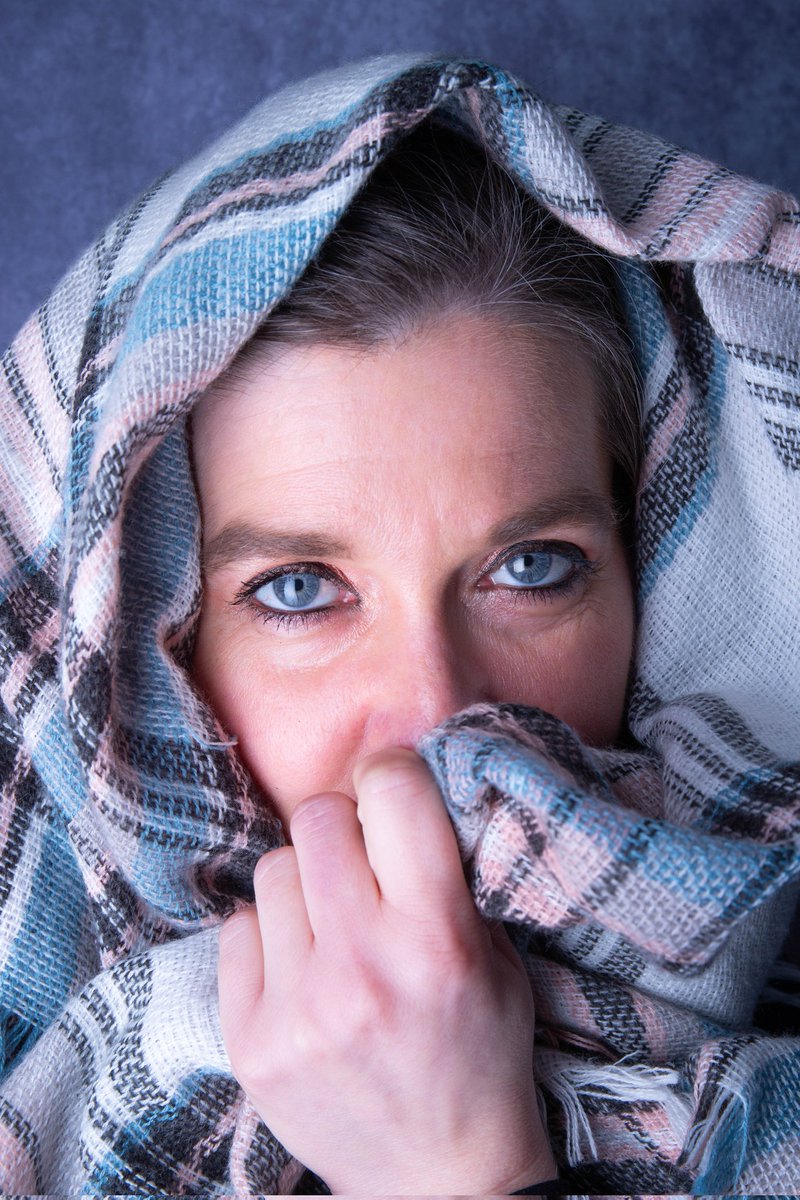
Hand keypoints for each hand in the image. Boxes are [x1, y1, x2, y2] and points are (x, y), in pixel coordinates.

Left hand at [218, 747, 555, 1194]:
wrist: (440, 1178)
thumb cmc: (479, 1054)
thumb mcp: (497, 956)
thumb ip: (449, 872)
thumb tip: (395, 787)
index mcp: (437, 937)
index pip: (392, 791)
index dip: (391, 773)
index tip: (391, 788)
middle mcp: (362, 966)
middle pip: (316, 817)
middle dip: (343, 825)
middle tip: (362, 860)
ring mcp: (299, 1008)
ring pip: (272, 868)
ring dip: (304, 882)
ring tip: (332, 924)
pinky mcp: (251, 1042)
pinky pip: (237, 928)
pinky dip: (269, 934)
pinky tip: (302, 967)